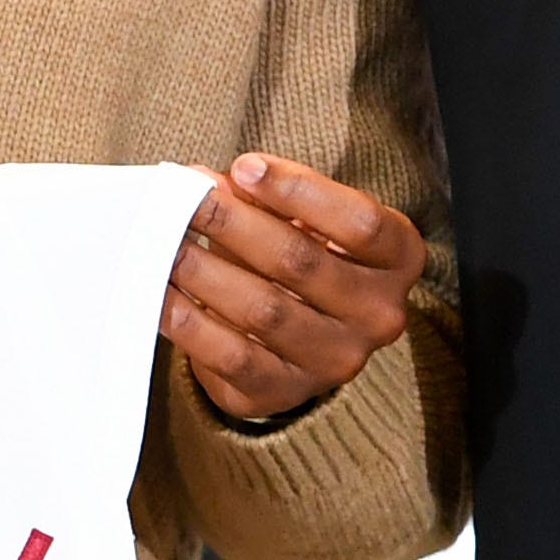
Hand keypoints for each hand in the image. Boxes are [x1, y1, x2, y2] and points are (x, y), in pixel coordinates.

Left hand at [164, 152, 425, 424]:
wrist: (301, 334)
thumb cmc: (305, 256)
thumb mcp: (304, 218)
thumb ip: (266, 198)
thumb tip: (208, 183)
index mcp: (398, 258)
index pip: (359, 222)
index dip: (298, 191)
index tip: (243, 166)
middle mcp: (378, 315)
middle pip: (300, 262)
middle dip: (233, 224)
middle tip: (186, 200)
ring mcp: (335, 361)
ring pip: (263, 310)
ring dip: (205, 271)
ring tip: (166, 242)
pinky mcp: (285, 392)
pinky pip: (232, 356)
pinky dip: (190, 322)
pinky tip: (162, 293)